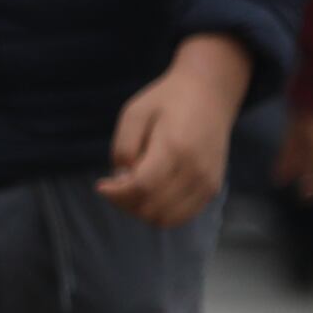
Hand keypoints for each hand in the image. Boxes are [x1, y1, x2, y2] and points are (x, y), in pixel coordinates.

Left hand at [96, 34, 255, 228]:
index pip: (142, 187)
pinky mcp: (212, 188)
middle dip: (125, 202)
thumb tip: (122, 181)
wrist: (209, 93)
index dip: (116, 194)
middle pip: (151, 208)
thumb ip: (123, 148)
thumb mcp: (134, 113)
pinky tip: (151, 193)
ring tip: (133, 189)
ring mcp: (207, 181)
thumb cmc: (166, 101)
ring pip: (165, 219)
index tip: (101, 185)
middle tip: (116, 185)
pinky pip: (181, 217)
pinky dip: (160, 212)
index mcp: (175, 148)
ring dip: (142, 211)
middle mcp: (195, 169)